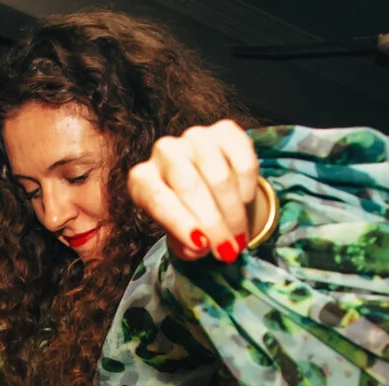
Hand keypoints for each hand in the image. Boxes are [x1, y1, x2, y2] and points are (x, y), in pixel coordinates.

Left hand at [128, 120, 259, 262]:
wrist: (208, 189)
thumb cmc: (187, 217)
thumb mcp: (179, 237)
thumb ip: (185, 246)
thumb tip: (200, 247)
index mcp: (142, 178)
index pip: (156, 198)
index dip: (180, 223)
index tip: (202, 246)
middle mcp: (164, 151)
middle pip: (189, 185)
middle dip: (213, 223)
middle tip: (228, 251)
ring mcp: (194, 137)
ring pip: (217, 174)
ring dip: (232, 211)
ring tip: (239, 237)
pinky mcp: (225, 130)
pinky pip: (241, 156)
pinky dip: (246, 184)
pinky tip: (244, 201)